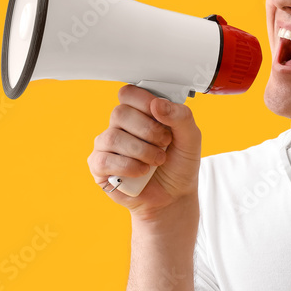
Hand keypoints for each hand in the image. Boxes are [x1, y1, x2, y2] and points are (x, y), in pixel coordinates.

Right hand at [87, 85, 201, 218]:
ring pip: (113, 137)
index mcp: (139, 113)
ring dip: (142, 151)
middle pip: (120, 113)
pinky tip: (142, 172)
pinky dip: (129, 167)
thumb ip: (181, 117)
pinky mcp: (99, 166)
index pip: (128, 93)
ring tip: (157, 161)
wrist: (174, 197)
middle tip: (165, 144)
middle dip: (149, 131)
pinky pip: (105, 160)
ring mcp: (107, 145)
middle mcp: (120, 126)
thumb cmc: (179, 165)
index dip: (144, 102)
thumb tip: (157, 103)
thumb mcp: (191, 139)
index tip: (161, 117)